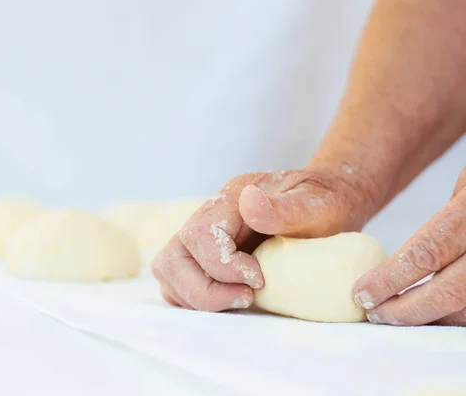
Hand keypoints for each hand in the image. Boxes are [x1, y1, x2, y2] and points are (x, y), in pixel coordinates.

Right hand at [151, 169, 374, 311]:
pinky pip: (179, 281)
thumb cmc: (326, 203)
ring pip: (170, 270)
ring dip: (197, 296)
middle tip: (246, 298)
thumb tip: (248, 202)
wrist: (328, 201)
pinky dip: (196, 297)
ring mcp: (203, 237)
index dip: (222, 265)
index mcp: (231, 199)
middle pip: (173, 256)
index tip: (260, 280)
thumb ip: (286, 208)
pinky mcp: (205, 256)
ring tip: (241, 300)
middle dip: (203, 288)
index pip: (200, 234)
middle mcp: (209, 216)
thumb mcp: (319, 204)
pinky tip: (231, 299)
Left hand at [353, 167, 465, 325]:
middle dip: (407, 310)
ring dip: (434, 318)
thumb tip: (402, 265)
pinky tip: (437, 314)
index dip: (391, 280)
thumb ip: (445, 224)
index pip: (427, 253)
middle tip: (375, 315)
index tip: (362, 294)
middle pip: (452, 291)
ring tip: (399, 317)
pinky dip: (459, 314)